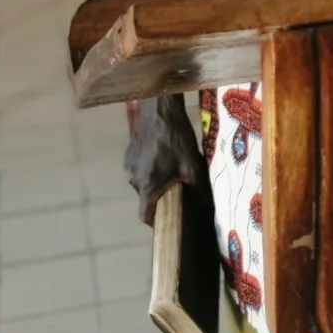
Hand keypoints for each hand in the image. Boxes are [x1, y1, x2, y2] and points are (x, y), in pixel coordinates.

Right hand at [125, 95, 202, 224]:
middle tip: (177, 191)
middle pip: (145, 197)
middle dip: (160, 197)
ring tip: (171, 171)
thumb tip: (205, 204)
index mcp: (147, 185)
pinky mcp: (128, 154)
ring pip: (142, 182)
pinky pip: (139, 169)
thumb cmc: (176, 138)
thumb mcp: (192, 164)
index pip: (145, 215)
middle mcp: (133, 179)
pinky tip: (162, 157)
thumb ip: (197, 188)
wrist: (159, 110)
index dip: (155, 221)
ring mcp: (128, 165)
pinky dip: (149, 169)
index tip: (166, 220)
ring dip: (154, 181)